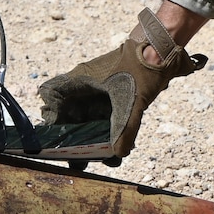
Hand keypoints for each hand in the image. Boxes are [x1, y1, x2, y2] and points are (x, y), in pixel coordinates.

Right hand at [39, 7, 205, 157]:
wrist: (162, 52)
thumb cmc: (142, 67)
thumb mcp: (133, 99)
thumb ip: (126, 127)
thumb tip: (118, 154)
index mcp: (80, 79)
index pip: (51, 95)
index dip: (52, 117)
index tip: (63, 138)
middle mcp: (84, 87)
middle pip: (67, 115)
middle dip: (73, 141)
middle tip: (79, 161)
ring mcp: (96, 94)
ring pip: (85, 122)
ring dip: (92, 142)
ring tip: (105, 159)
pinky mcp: (110, 100)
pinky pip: (102, 122)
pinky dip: (107, 136)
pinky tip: (119, 151)